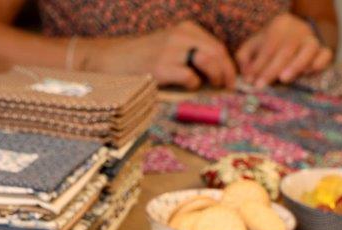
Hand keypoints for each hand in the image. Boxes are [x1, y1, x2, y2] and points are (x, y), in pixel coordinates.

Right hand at [87, 21, 237, 89]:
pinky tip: (187, 88)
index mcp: (185, 29)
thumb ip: (192, 54)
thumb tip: (219, 75)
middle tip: (226, 88)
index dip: (228, 65)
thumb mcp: (170, 47)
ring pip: (208, 61)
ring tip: (212, 88)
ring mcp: (170, 50)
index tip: (230, 80)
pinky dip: (194, 85)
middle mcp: (180, 35)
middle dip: (226, 72)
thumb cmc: (142, 59)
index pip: (217, 46)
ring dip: (215, 78)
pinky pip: (190, 77)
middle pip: (217, 52)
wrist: (111, 60)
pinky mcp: (160, 66)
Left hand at [236, 13, 333, 86]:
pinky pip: (325, 55)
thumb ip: (245, 58)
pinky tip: (308, 73)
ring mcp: (313, 40)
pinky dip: (318, 64)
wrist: (296, 34)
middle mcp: (298, 30)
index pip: (269, 46)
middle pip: (286, 49)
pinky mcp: (324, 50)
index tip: (251, 80)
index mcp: (280, 25)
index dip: (259, 64)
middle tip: (261, 85)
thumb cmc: (271, 45)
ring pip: (308, 50)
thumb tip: (247, 73)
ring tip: (284, 79)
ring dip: (296, 65)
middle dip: (272, 69)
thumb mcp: (254, 46)